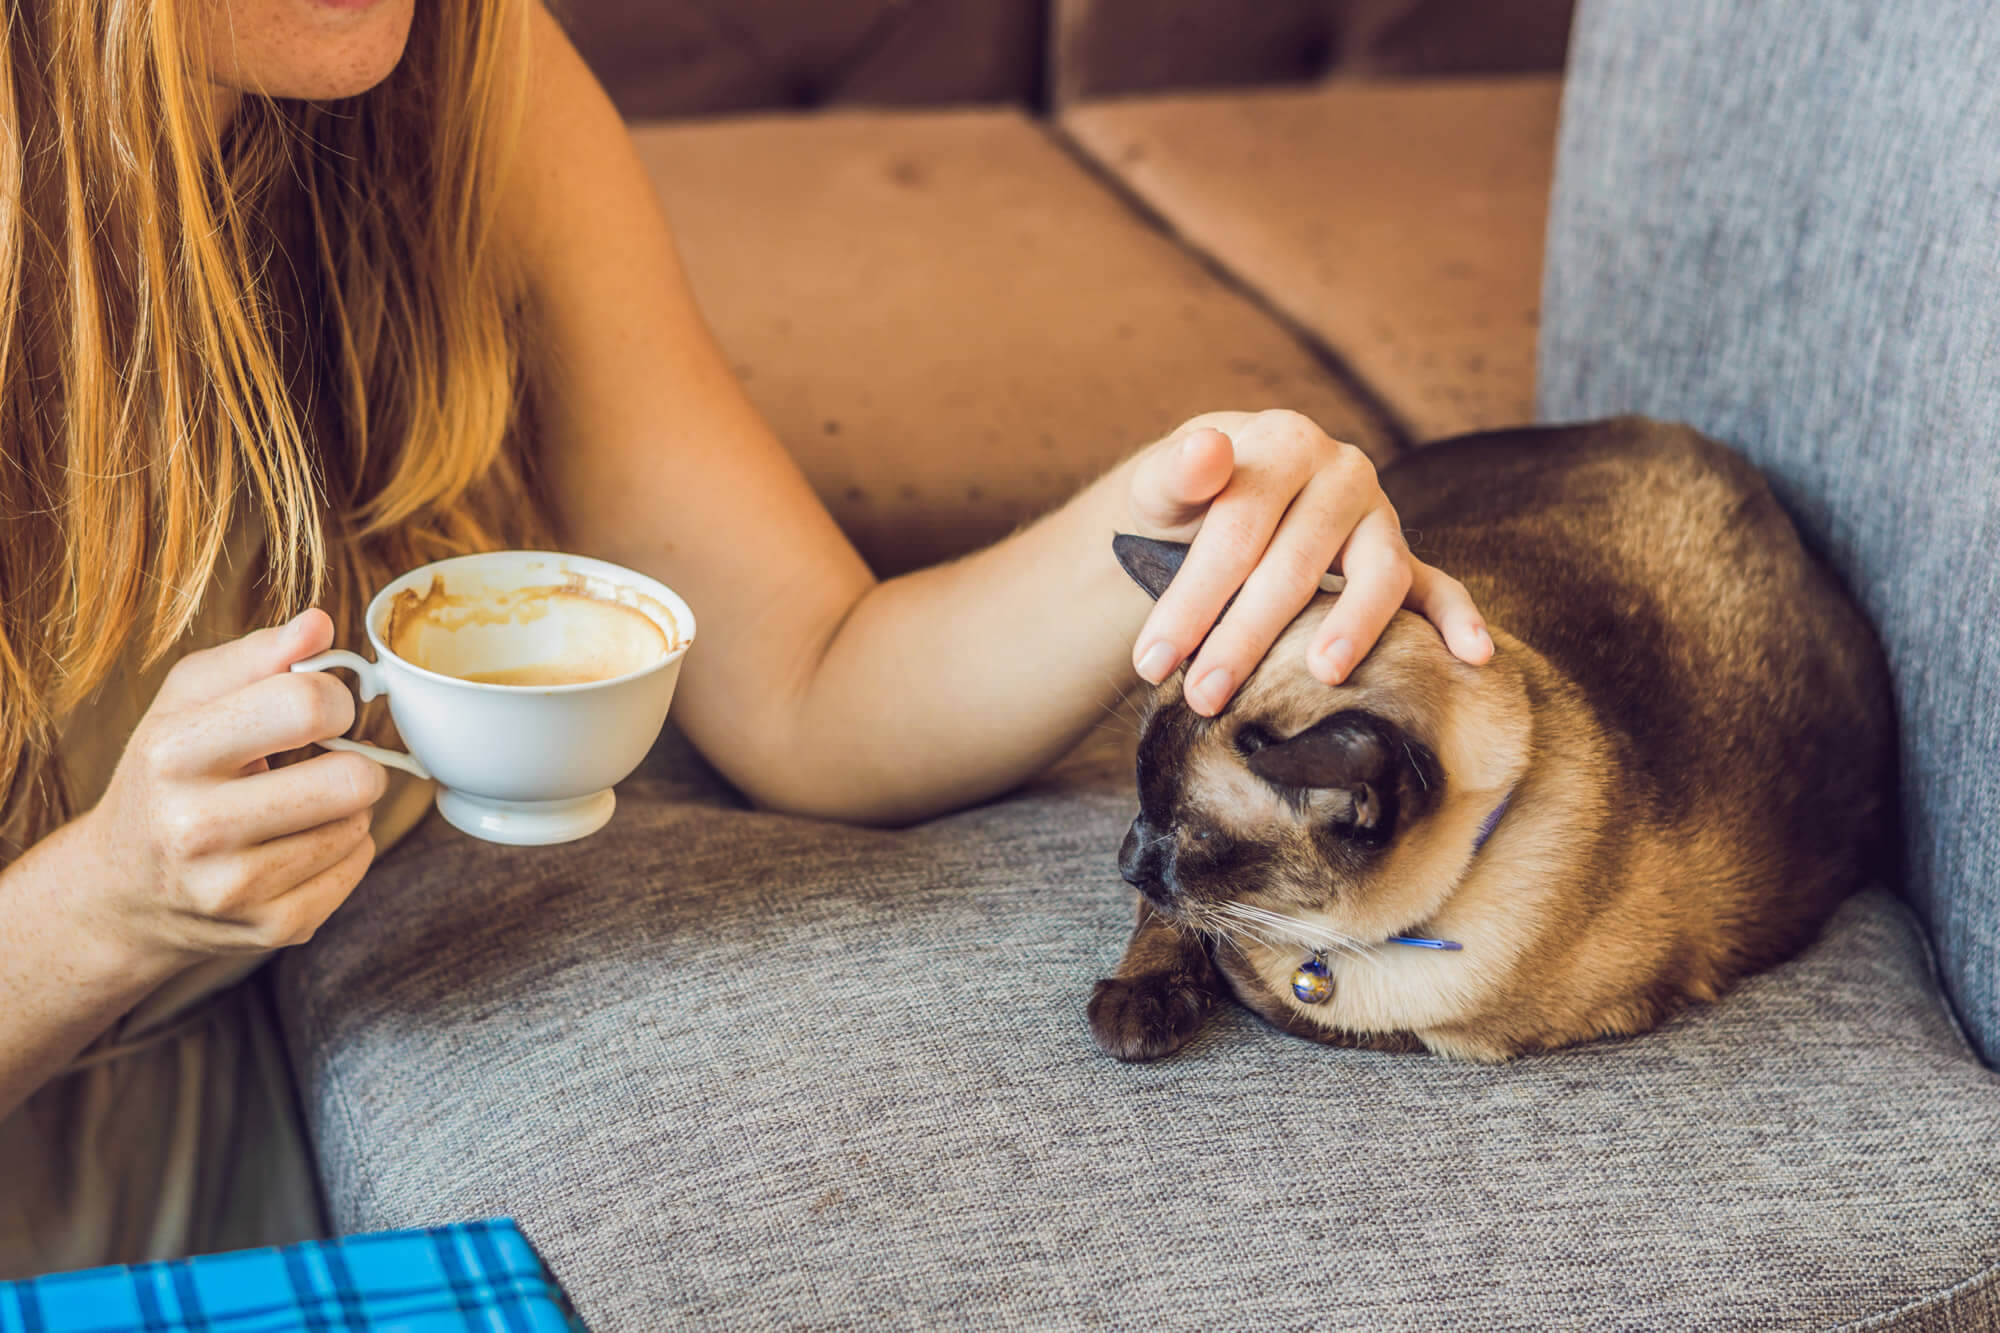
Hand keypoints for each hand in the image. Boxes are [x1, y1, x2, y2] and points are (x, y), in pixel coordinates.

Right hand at [76, 610, 387, 964]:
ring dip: (346, 808)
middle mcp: (195, 827)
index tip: (325, 709)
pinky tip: (299, 843)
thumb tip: (319, 624)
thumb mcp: (188, 701)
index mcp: (173, 753)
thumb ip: (257, 656)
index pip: (306, 706)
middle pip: (351, 780)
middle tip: (323, 762)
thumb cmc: (167, 774)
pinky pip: (358, 867)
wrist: (124, 887)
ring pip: (360, 825)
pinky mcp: (272, 928)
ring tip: (298, 806)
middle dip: (354, 762)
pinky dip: (344, 849)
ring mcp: (234, 888)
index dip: (337, 698)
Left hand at [1126, 410, 1491, 715]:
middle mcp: (1341, 472)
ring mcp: (1377, 516)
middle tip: (1203, 696)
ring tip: (1322, 675)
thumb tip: (1207, 450)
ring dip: (1352, 628)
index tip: (1152, 661)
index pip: (1237, 529)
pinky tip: (1472, 655)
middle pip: (1295, 562)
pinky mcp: (1401, 556)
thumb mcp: (1163, 485)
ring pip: (1376, 575)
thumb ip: (1174, 473)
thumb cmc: (1187, 502)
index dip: (1192, 598)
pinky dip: (1459, 619)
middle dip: (1244, 638)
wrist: (1220, 494)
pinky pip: (1436, 587)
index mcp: (1283, 443)